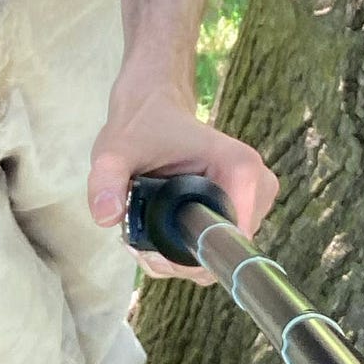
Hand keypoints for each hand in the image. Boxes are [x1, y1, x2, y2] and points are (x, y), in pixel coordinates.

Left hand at [87, 83, 277, 284]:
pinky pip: (217, 243)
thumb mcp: (115, 152)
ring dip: (179, 254)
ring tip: (144, 230)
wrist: (153, 108)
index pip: (229, 239)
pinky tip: (157, 230)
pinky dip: (186, 247)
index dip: (188, 256)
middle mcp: (257, 187)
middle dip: (178, 256)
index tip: (150, 250)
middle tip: (138, 242)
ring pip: (218, 251)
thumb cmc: (140, 125)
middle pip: (223, 250)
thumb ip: (107, 180)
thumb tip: (105, 216)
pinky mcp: (243, 209)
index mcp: (240, 169)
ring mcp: (253, 201)